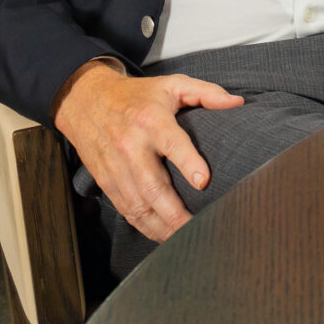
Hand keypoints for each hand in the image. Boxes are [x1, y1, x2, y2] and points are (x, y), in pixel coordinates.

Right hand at [52, 60, 242, 244]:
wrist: (86, 101)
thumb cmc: (138, 95)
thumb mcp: (172, 84)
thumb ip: (206, 92)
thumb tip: (237, 102)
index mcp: (151, 121)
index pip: (172, 143)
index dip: (188, 163)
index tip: (204, 181)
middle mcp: (131, 146)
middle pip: (152, 186)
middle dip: (174, 212)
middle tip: (198, 228)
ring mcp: (116, 167)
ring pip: (137, 204)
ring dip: (160, 226)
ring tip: (184, 239)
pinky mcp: (105, 181)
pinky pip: (125, 209)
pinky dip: (143, 226)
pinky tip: (161, 236)